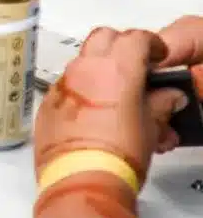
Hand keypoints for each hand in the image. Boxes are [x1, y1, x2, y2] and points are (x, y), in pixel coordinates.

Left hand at [35, 28, 187, 180]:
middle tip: (137, 64)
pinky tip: (96, 108)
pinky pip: (67, 83)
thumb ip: (161, 104)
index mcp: (115, 70)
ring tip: (119, 91)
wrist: (81, 179)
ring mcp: (63, 84)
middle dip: (122, 45)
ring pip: (83, 59)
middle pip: (104, 37)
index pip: (135, 38)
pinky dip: (82, 86)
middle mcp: (85, 70)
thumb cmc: (116, 156)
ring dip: (101, 66)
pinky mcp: (48, 101)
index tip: (157, 54)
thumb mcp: (151, 127)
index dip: (151, 44)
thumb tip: (168, 97)